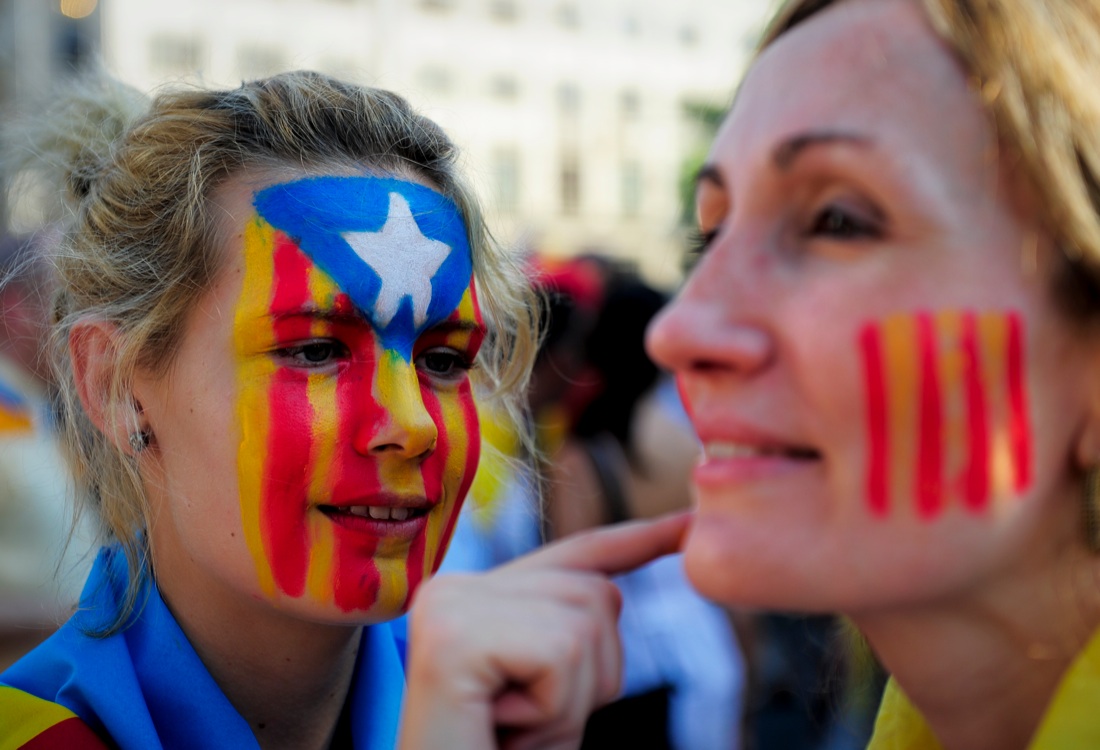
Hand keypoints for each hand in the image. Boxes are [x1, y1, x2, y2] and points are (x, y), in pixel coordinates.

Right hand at [398, 512, 689, 749]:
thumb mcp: (551, 696)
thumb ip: (569, 636)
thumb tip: (614, 589)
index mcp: (478, 592)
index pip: (574, 555)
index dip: (640, 540)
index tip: (688, 525)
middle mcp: (456, 586)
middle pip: (596, 593)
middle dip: (591, 676)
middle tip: (525, 724)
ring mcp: (449, 605)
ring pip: (584, 622)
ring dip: (569, 701)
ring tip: (510, 730)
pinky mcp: (452, 637)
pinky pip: (560, 653)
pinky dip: (552, 710)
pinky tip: (500, 727)